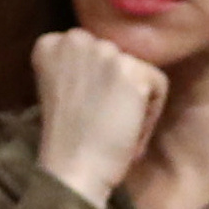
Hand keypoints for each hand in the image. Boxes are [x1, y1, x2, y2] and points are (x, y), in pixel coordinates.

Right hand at [31, 28, 167, 205]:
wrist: (72, 169)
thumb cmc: (67, 140)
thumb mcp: (61, 89)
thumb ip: (80, 66)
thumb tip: (115, 65)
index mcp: (50, 43)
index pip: (94, 50)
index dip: (97, 85)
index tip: (87, 111)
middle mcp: (75, 38)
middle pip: (119, 57)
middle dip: (118, 91)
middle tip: (103, 122)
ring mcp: (104, 52)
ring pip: (140, 72)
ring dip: (135, 103)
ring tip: (115, 131)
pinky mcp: (132, 70)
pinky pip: (158, 87)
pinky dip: (150, 115)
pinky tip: (127, 133)